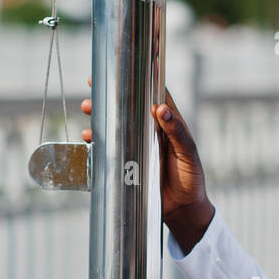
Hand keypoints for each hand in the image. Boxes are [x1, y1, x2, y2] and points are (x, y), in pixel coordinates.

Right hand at [79, 76, 208, 220]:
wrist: (183, 210)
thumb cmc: (191, 178)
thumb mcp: (188, 154)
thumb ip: (178, 132)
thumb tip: (161, 109)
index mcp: (168, 125)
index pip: (153, 96)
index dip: (139, 80)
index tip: (123, 67)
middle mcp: (151, 133)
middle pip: (128, 109)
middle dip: (110, 98)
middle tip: (92, 87)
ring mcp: (138, 148)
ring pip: (116, 127)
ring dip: (100, 118)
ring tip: (88, 111)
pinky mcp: (128, 164)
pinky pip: (110, 150)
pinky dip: (98, 143)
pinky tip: (89, 140)